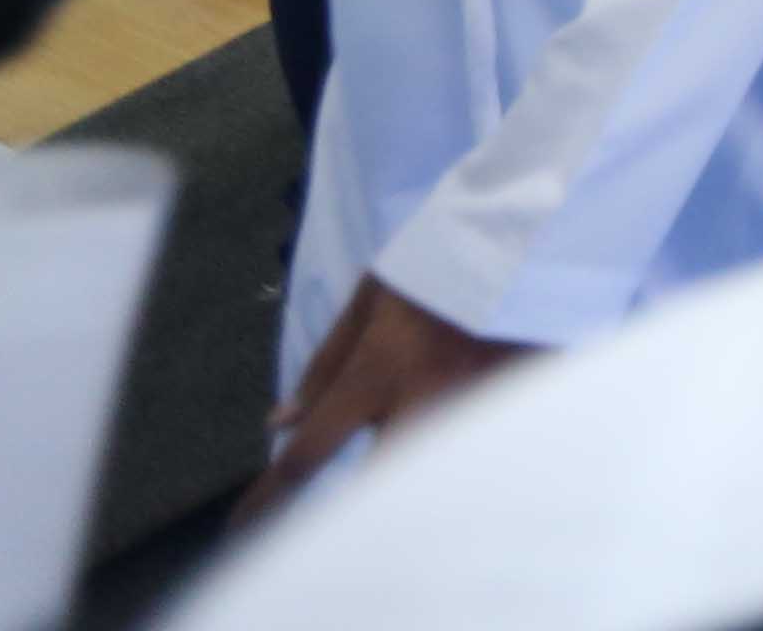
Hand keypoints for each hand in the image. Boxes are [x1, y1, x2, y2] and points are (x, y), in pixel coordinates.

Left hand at [248, 277, 526, 513]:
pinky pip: (466, 451)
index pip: (311, 451)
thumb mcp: (369, 299)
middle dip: (343, 510)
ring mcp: (466, 408)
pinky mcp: (504, 403)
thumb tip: (281, 423)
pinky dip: (445, 465)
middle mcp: (419, 401)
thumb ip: (327, 363)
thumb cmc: (435, 263)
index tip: (242, 525)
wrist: (519, 238)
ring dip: (395, 487)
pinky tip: (436, 463)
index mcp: (377, 372)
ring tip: (377, 491)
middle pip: (373, 484)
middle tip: (320, 522)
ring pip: (423, 476)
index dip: (269, 496)